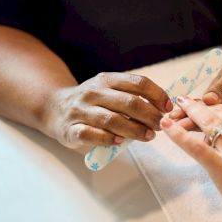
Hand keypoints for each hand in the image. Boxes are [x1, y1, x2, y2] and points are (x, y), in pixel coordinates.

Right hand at [44, 72, 172, 149]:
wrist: (54, 108)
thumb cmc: (93, 102)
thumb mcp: (110, 91)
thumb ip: (132, 96)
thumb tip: (163, 109)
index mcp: (107, 80)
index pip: (138, 83)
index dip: (157, 95)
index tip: (167, 108)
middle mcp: (93, 92)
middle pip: (129, 103)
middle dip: (150, 115)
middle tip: (161, 126)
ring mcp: (81, 110)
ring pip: (112, 120)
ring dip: (134, 129)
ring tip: (148, 136)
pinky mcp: (71, 129)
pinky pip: (91, 134)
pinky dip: (108, 139)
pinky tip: (120, 141)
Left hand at [161, 94, 221, 221]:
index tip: (221, 101)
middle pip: (221, 110)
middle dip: (205, 104)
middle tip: (192, 102)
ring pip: (207, 121)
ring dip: (189, 112)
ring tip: (177, 107)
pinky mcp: (221, 168)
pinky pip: (195, 147)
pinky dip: (179, 136)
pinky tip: (168, 129)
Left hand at [167, 60, 221, 127]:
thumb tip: (208, 99)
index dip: (208, 121)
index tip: (191, 120)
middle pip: (212, 124)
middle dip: (194, 123)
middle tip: (177, 124)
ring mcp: (221, 118)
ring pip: (204, 122)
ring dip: (188, 120)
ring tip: (173, 119)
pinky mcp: (213, 113)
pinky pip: (200, 115)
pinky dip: (188, 114)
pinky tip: (175, 116)